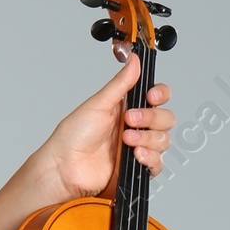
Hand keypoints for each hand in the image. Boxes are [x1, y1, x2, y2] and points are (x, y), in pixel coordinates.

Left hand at [30, 45, 174, 204]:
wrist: (64, 168)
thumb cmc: (73, 137)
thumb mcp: (98, 104)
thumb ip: (121, 83)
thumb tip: (135, 60)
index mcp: (127, 108)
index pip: (158, 97)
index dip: (160, 95)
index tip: (152, 96)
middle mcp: (135, 127)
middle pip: (165, 118)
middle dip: (151, 118)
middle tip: (129, 120)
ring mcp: (137, 148)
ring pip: (163, 140)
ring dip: (148, 138)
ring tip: (126, 140)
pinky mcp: (136, 169)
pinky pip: (157, 164)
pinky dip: (150, 158)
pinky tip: (135, 154)